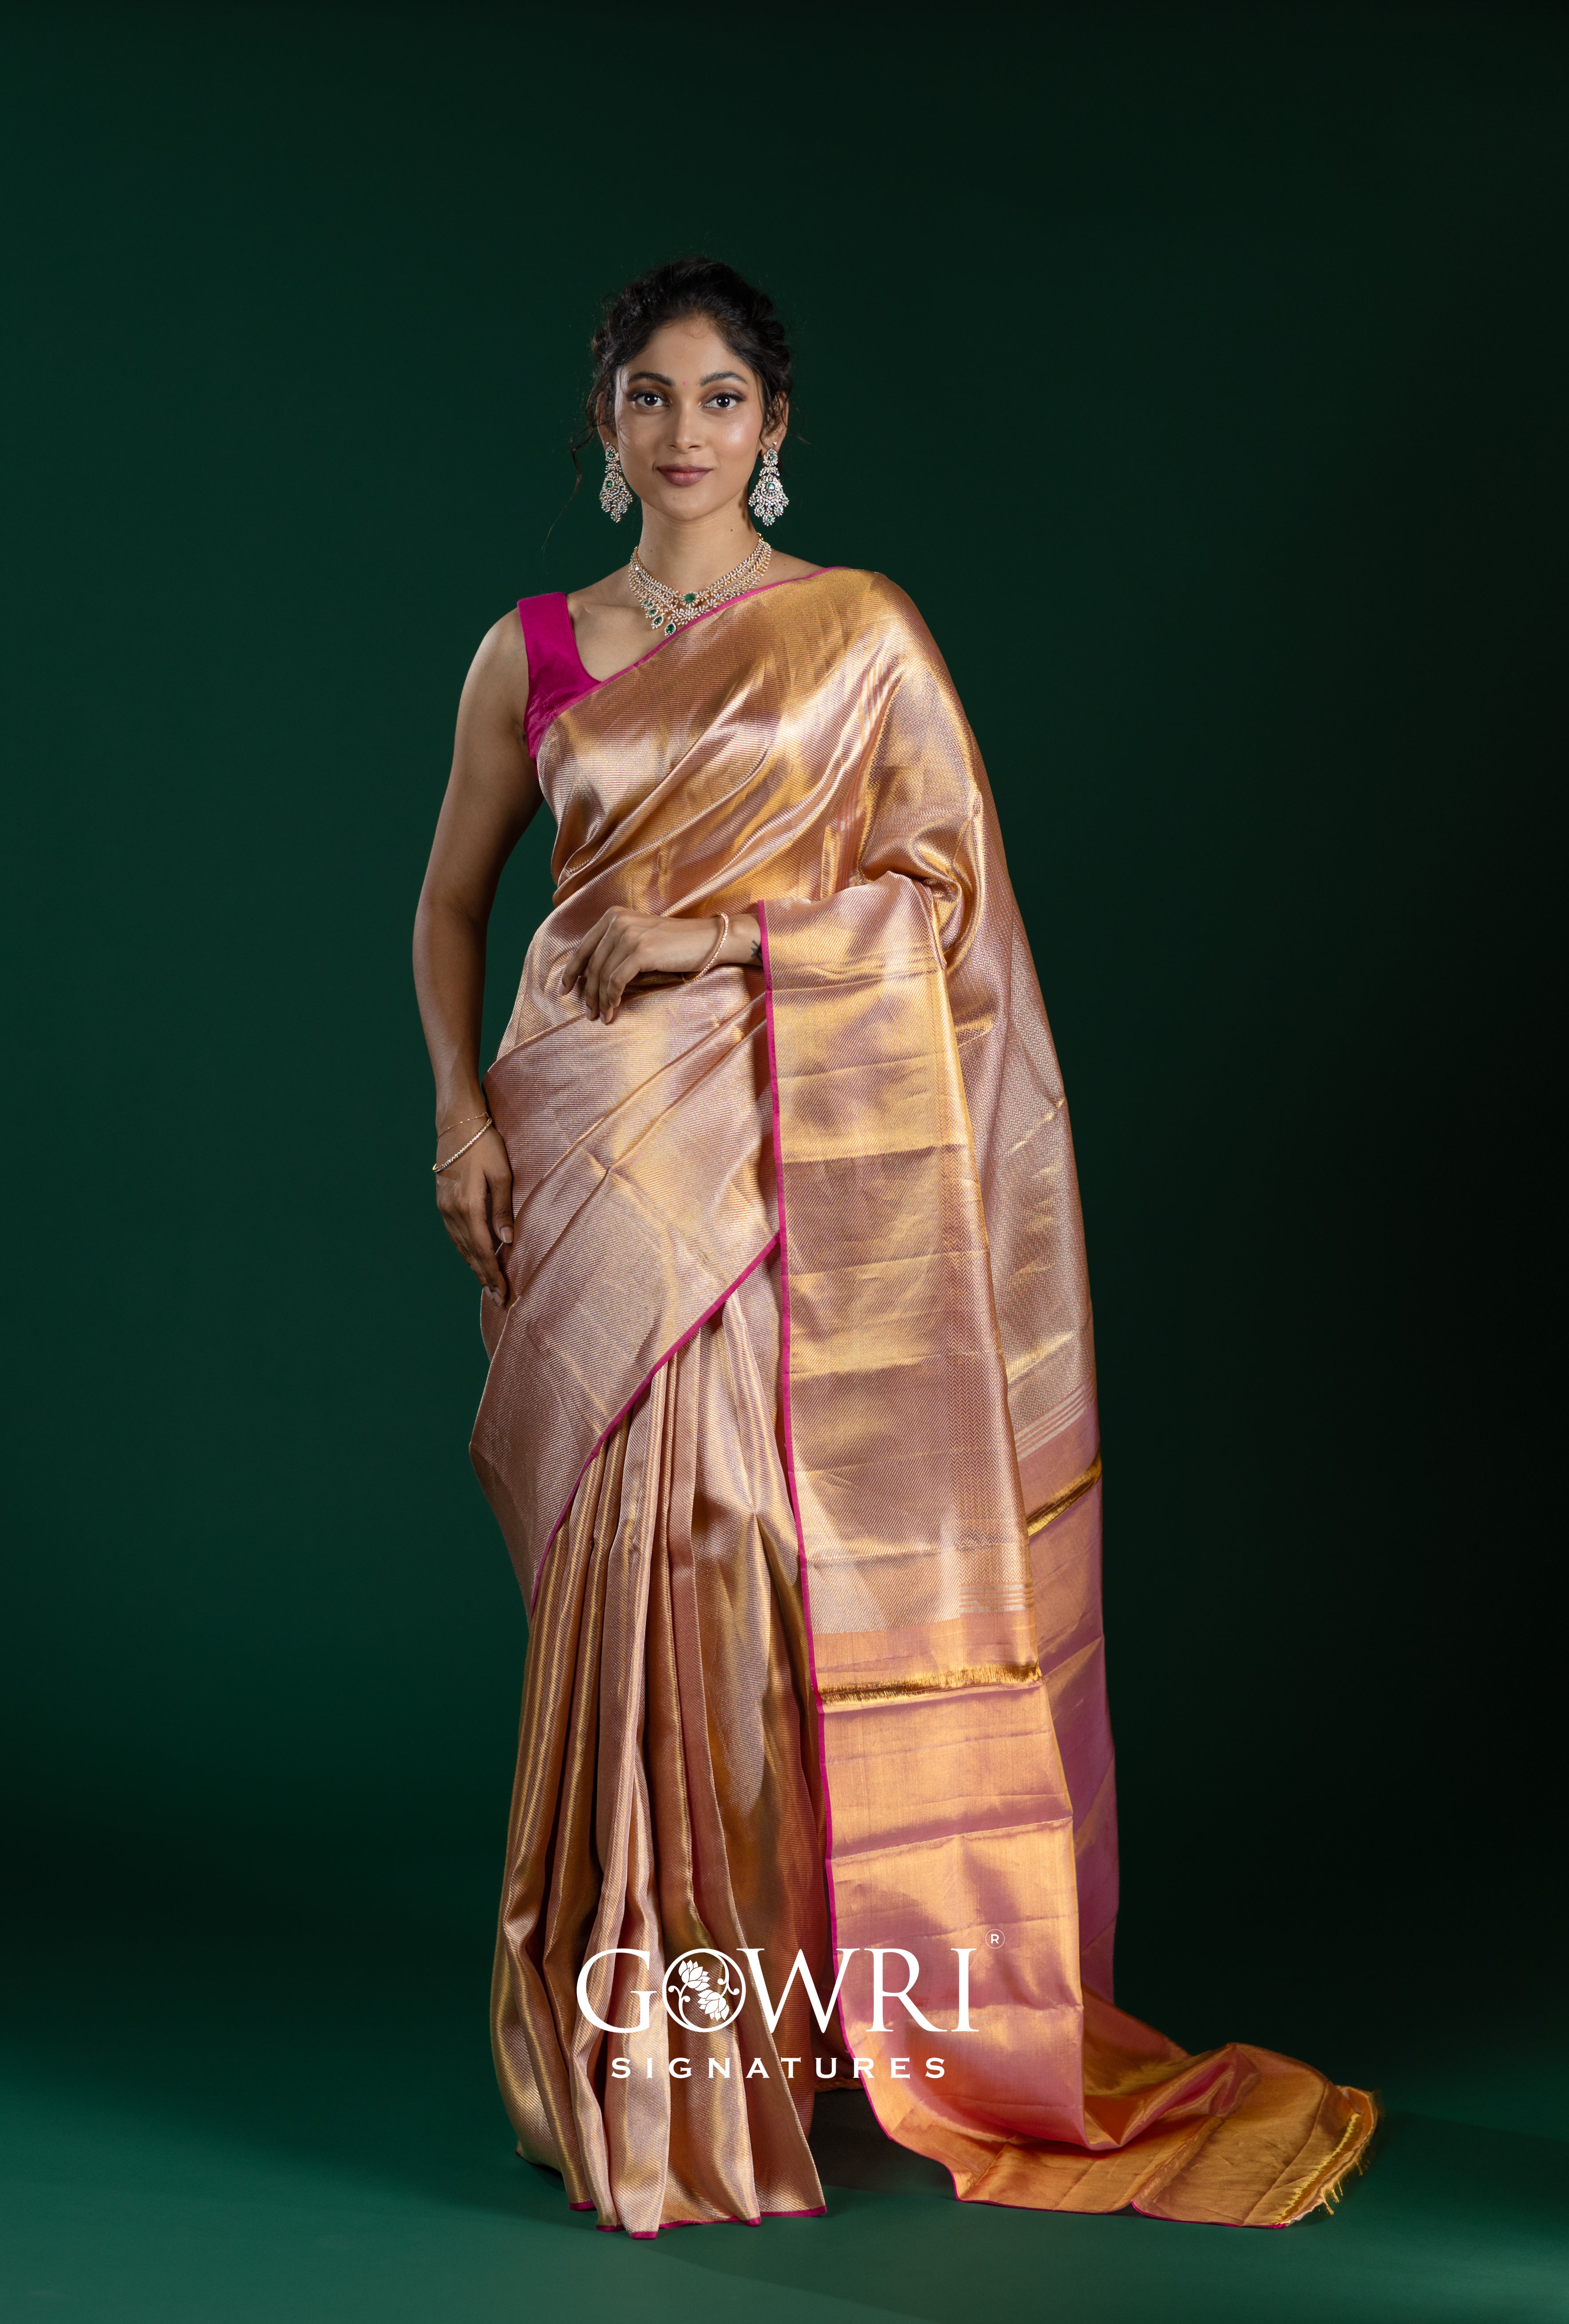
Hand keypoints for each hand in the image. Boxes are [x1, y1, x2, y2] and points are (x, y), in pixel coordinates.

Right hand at [433, 1125, 513, 1297]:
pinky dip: (465, 1250)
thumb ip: (503, 1209)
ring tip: (486, 1284)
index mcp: (469, 1206)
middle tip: (498, 1298)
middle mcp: (452, 1211)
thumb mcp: (502, 1174)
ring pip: (460, 1246)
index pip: (484, 1249)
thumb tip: (507, 1241)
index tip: (503, 1293)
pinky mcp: (442, 1201)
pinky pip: (454, 1234)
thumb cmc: (485, 1144)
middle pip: (470, 1253)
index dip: (493, 1274)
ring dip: (474, 1266)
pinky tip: (472, 1257)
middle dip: (484, 1277)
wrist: (457, 1123)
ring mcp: (444, 1207)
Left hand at [560, 908, 753, 1023]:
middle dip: (587, 993)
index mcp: (613, 916)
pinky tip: (614, 1010)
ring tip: (601, 1017)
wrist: (706, 940)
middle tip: (588, 1013)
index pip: (584, 947)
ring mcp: (629, 934)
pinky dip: (612, 999)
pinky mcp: (641, 950)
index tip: (565, 990)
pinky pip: (616, 981)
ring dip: (600, 1001)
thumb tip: (590, 979)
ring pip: (602, 975)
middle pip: (592, 964)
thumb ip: (615, 949)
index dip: (572, 971)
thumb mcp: (639, 939)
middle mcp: (617, 922)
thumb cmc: (674, 945)